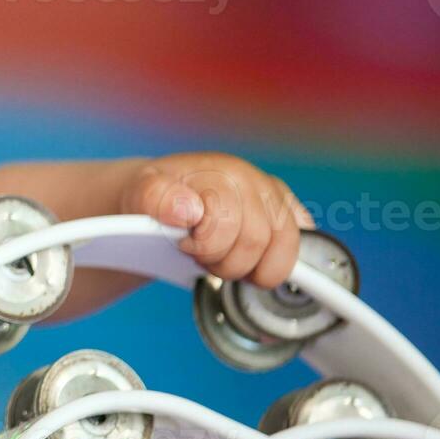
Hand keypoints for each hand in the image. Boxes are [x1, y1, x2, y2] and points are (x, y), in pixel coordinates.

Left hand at [120, 152, 315, 288]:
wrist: (161, 193)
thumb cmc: (153, 197)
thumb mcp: (140, 194)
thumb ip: (155, 198)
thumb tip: (189, 210)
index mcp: (220, 171)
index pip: (227, 224)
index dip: (204, 246)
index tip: (185, 244)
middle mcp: (253, 180)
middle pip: (255, 241)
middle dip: (224, 261)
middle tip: (202, 256)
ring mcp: (273, 196)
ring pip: (280, 251)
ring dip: (249, 266)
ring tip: (223, 258)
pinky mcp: (287, 212)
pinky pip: (299, 247)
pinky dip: (274, 264)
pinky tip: (251, 262)